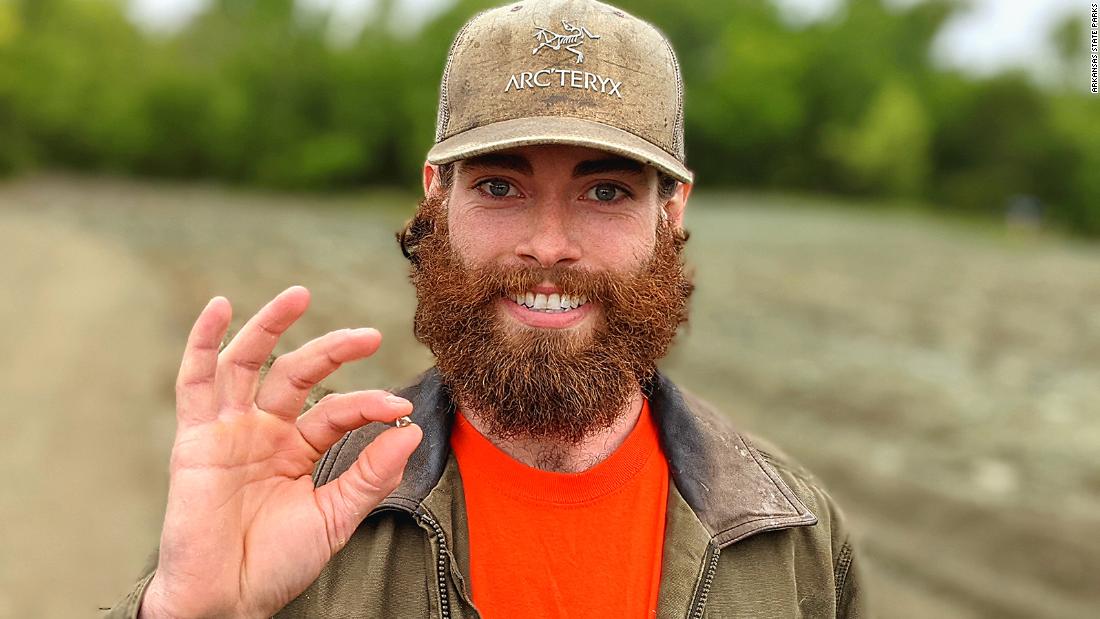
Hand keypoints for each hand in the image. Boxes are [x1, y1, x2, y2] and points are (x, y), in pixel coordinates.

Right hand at [140, 286, 422, 617]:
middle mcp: (264, 431)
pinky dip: (202, 342)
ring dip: (270, 326)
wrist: (228, 600)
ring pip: (249, 364)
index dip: (368, 403)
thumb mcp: (336, 516)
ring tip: (299, 294)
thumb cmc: (279, 563)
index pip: (337, 409)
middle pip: (296, 373)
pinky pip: (195, 383)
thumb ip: (370, 473)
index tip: (399, 406)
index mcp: (298, 449)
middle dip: (331, 350)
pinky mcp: (196, 438)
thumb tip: (410, 430)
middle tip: (370, 334)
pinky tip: (220, 307)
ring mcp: (229, 431)